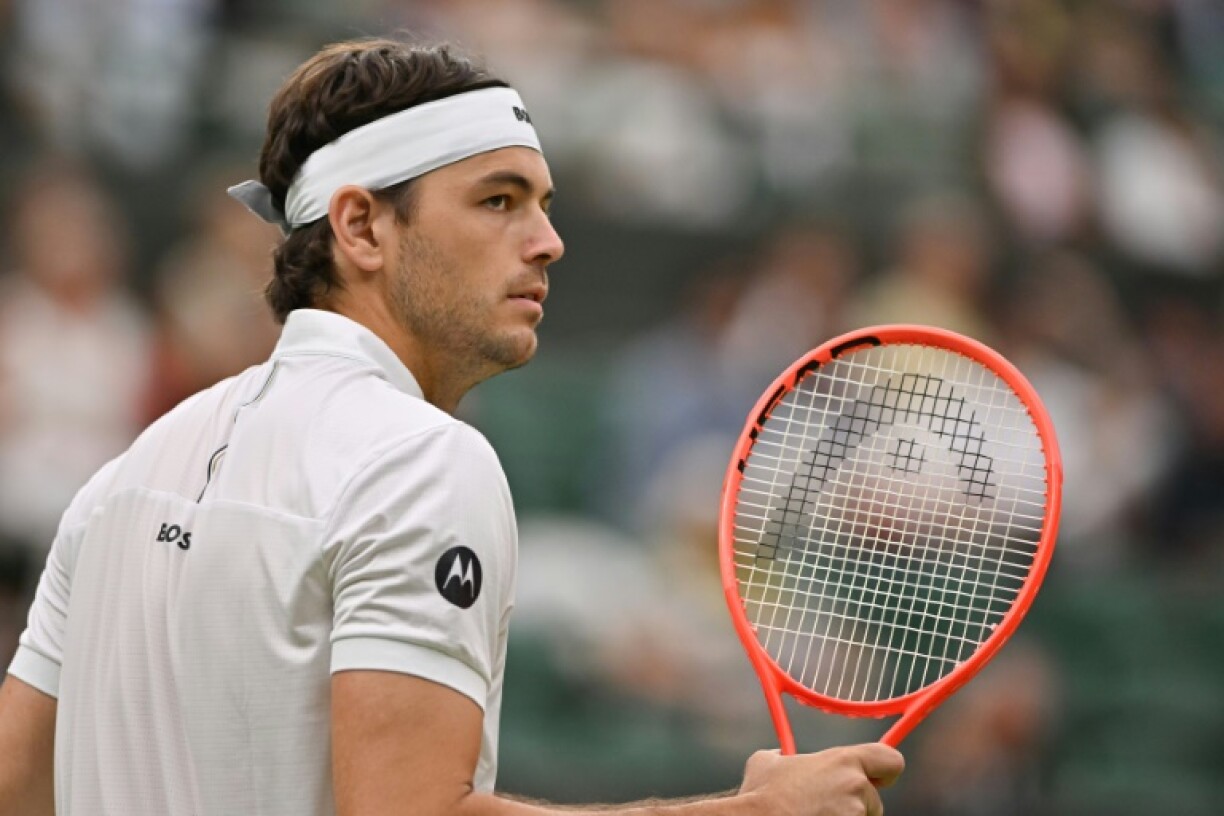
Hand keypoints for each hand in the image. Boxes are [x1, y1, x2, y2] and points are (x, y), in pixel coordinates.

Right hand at [738, 744, 904, 815]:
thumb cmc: (760, 796)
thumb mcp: (767, 763)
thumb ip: (784, 757)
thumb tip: (781, 756)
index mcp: (843, 761)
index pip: (890, 760)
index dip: (883, 771)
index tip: (874, 780)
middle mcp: (856, 787)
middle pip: (874, 802)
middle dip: (855, 807)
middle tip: (826, 810)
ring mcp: (854, 815)